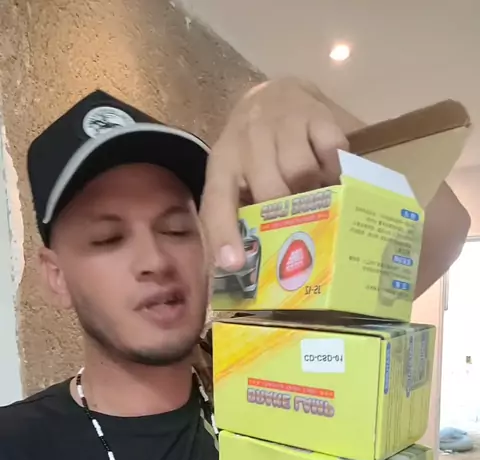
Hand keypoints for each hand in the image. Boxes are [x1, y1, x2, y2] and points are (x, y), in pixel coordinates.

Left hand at [200, 77, 348, 270]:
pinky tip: (332, 174)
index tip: (236, 264)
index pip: (219, 202)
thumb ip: (234, 217)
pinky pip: (331, 150)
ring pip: (301, 172)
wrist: (275, 92)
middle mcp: (249, 140)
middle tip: (302, 231)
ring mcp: (283, 123)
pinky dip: (335, 169)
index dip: (225, 235)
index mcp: (223, 163)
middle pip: (270, 190)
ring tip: (319, 201)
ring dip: (314, 192)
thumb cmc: (253, 152)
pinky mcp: (316, 113)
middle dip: (288, 215)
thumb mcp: (234, 178)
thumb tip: (238, 270)